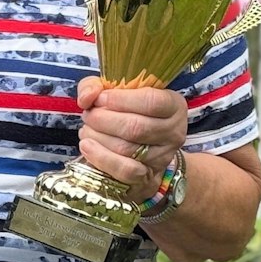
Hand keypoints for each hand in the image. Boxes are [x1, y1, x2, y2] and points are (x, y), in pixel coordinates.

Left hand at [75, 76, 187, 201]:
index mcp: (173, 105)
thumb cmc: (127, 112)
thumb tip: (87, 97)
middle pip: (135, 127)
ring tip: (86, 130)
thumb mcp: (114, 91)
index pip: (151, 101)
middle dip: (103, 120)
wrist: (141, 147)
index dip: (120, 100)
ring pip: (127, 148)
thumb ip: (96, 85)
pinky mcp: (148, 176)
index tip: (100, 99)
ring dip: (98, 137)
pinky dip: (102, 158)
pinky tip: (88, 147)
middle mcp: (173, 132)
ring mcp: (163, 157)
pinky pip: (125, 170)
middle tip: (88, 115)